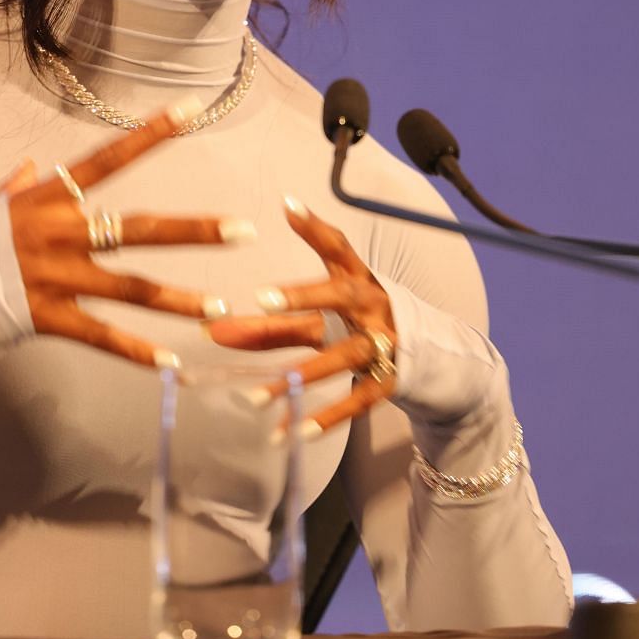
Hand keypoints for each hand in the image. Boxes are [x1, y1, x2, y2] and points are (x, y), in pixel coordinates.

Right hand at [0, 98, 248, 368]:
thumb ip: (16, 186)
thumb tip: (32, 166)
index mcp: (48, 198)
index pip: (109, 158)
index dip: (151, 133)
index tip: (193, 110)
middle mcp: (59, 232)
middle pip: (138, 227)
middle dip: (194, 230)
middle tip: (243, 230)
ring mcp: (55, 276)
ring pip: (130, 289)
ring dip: (178, 300)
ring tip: (219, 308)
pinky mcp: (46, 317)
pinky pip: (100, 336)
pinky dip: (135, 351)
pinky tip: (170, 363)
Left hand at [206, 195, 396, 438]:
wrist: (426, 359)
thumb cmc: (359, 326)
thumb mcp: (322, 318)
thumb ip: (271, 326)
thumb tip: (212, 331)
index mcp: (357, 280)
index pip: (338, 247)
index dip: (315, 227)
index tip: (287, 206)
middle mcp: (372, 306)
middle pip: (339, 296)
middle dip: (303, 296)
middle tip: (262, 299)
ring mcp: (384, 344)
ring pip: (341, 356)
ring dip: (298, 376)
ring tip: (255, 397)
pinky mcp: (388, 382)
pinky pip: (356, 401)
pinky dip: (327, 417)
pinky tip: (294, 432)